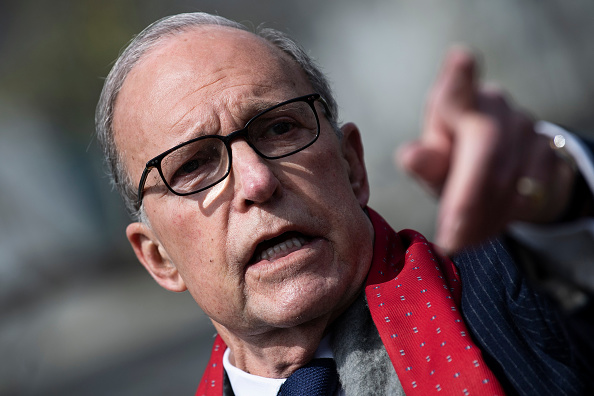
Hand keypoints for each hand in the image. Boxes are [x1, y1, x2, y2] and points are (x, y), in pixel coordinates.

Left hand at [396, 47, 575, 253]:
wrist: (505, 168)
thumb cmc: (455, 160)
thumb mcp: (435, 161)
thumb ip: (425, 162)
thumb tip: (410, 156)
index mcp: (456, 102)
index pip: (458, 88)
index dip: (459, 76)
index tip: (460, 59)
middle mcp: (494, 106)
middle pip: (488, 150)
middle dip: (467, 200)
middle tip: (450, 238)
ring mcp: (526, 125)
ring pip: (508, 179)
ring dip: (481, 219)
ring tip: (459, 242)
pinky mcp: (548, 150)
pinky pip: (526, 194)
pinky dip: (499, 221)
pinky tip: (481, 234)